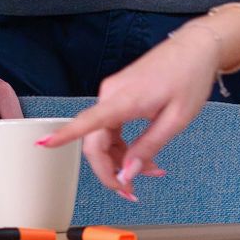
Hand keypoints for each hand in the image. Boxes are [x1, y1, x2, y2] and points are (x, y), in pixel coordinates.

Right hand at [51, 15, 237, 197]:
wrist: (196, 48)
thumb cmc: (189, 77)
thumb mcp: (176, 119)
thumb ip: (148, 147)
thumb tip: (127, 173)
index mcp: (124, 99)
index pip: (87, 122)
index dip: (63, 136)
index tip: (43, 144)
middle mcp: (112, 94)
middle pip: (94, 141)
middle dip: (110, 171)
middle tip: (131, 191)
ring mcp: (113, 93)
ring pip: (104, 137)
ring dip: (121, 160)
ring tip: (150, 172)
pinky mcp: (119, 94)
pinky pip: (112, 127)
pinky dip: (124, 145)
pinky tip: (143, 155)